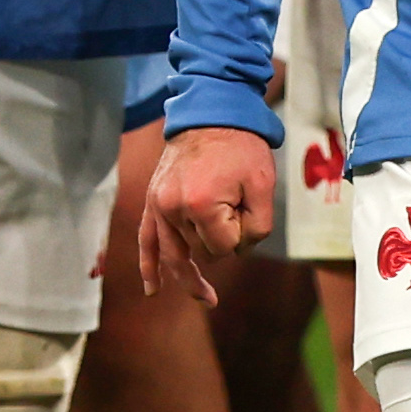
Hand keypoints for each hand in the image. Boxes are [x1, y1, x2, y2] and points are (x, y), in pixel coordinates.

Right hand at [141, 126, 277, 301]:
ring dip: (190, 274)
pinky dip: (148, 266)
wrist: (211, 113)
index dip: (242, 235)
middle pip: (201, 252)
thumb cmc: (242, 148)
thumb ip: (257, 227)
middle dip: (221, 242)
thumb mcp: (264, 185)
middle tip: (235, 214)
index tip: (247, 206)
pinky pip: (146, 241)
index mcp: (203, 205)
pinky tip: (152, 291)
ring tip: (206, 298)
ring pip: (175, 253)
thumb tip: (234, 250)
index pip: (225, 248)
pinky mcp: (152, 202)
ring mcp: (159, 206)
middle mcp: (174, 209)